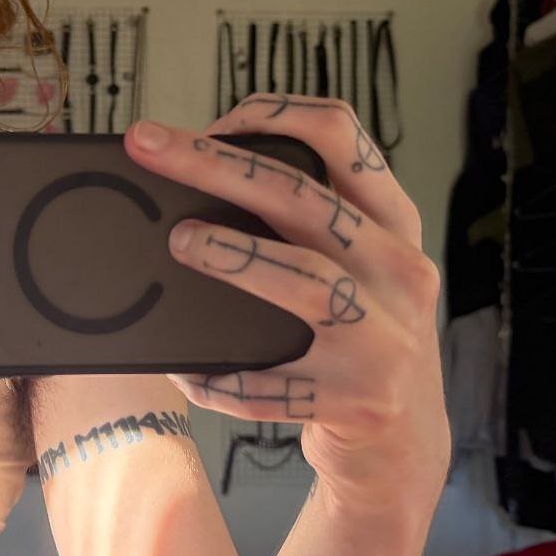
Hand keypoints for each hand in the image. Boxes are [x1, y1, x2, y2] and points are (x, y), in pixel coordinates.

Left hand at [123, 94, 451, 516]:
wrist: (406, 442)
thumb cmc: (361, 335)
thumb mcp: (359, 266)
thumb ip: (308, 223)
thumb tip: (192, 186)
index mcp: (394, 224)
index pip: (342, 134)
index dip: (272, 114)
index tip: (210, 122)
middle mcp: (400, 273)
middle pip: (302, 199)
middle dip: (215, 165)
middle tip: (150, 150)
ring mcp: (385, 340)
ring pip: (304, 281)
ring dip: (232, 256)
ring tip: (178, 241)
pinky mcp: (357, 402)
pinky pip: (272, 383)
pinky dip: (220, 373)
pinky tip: (186, 366)